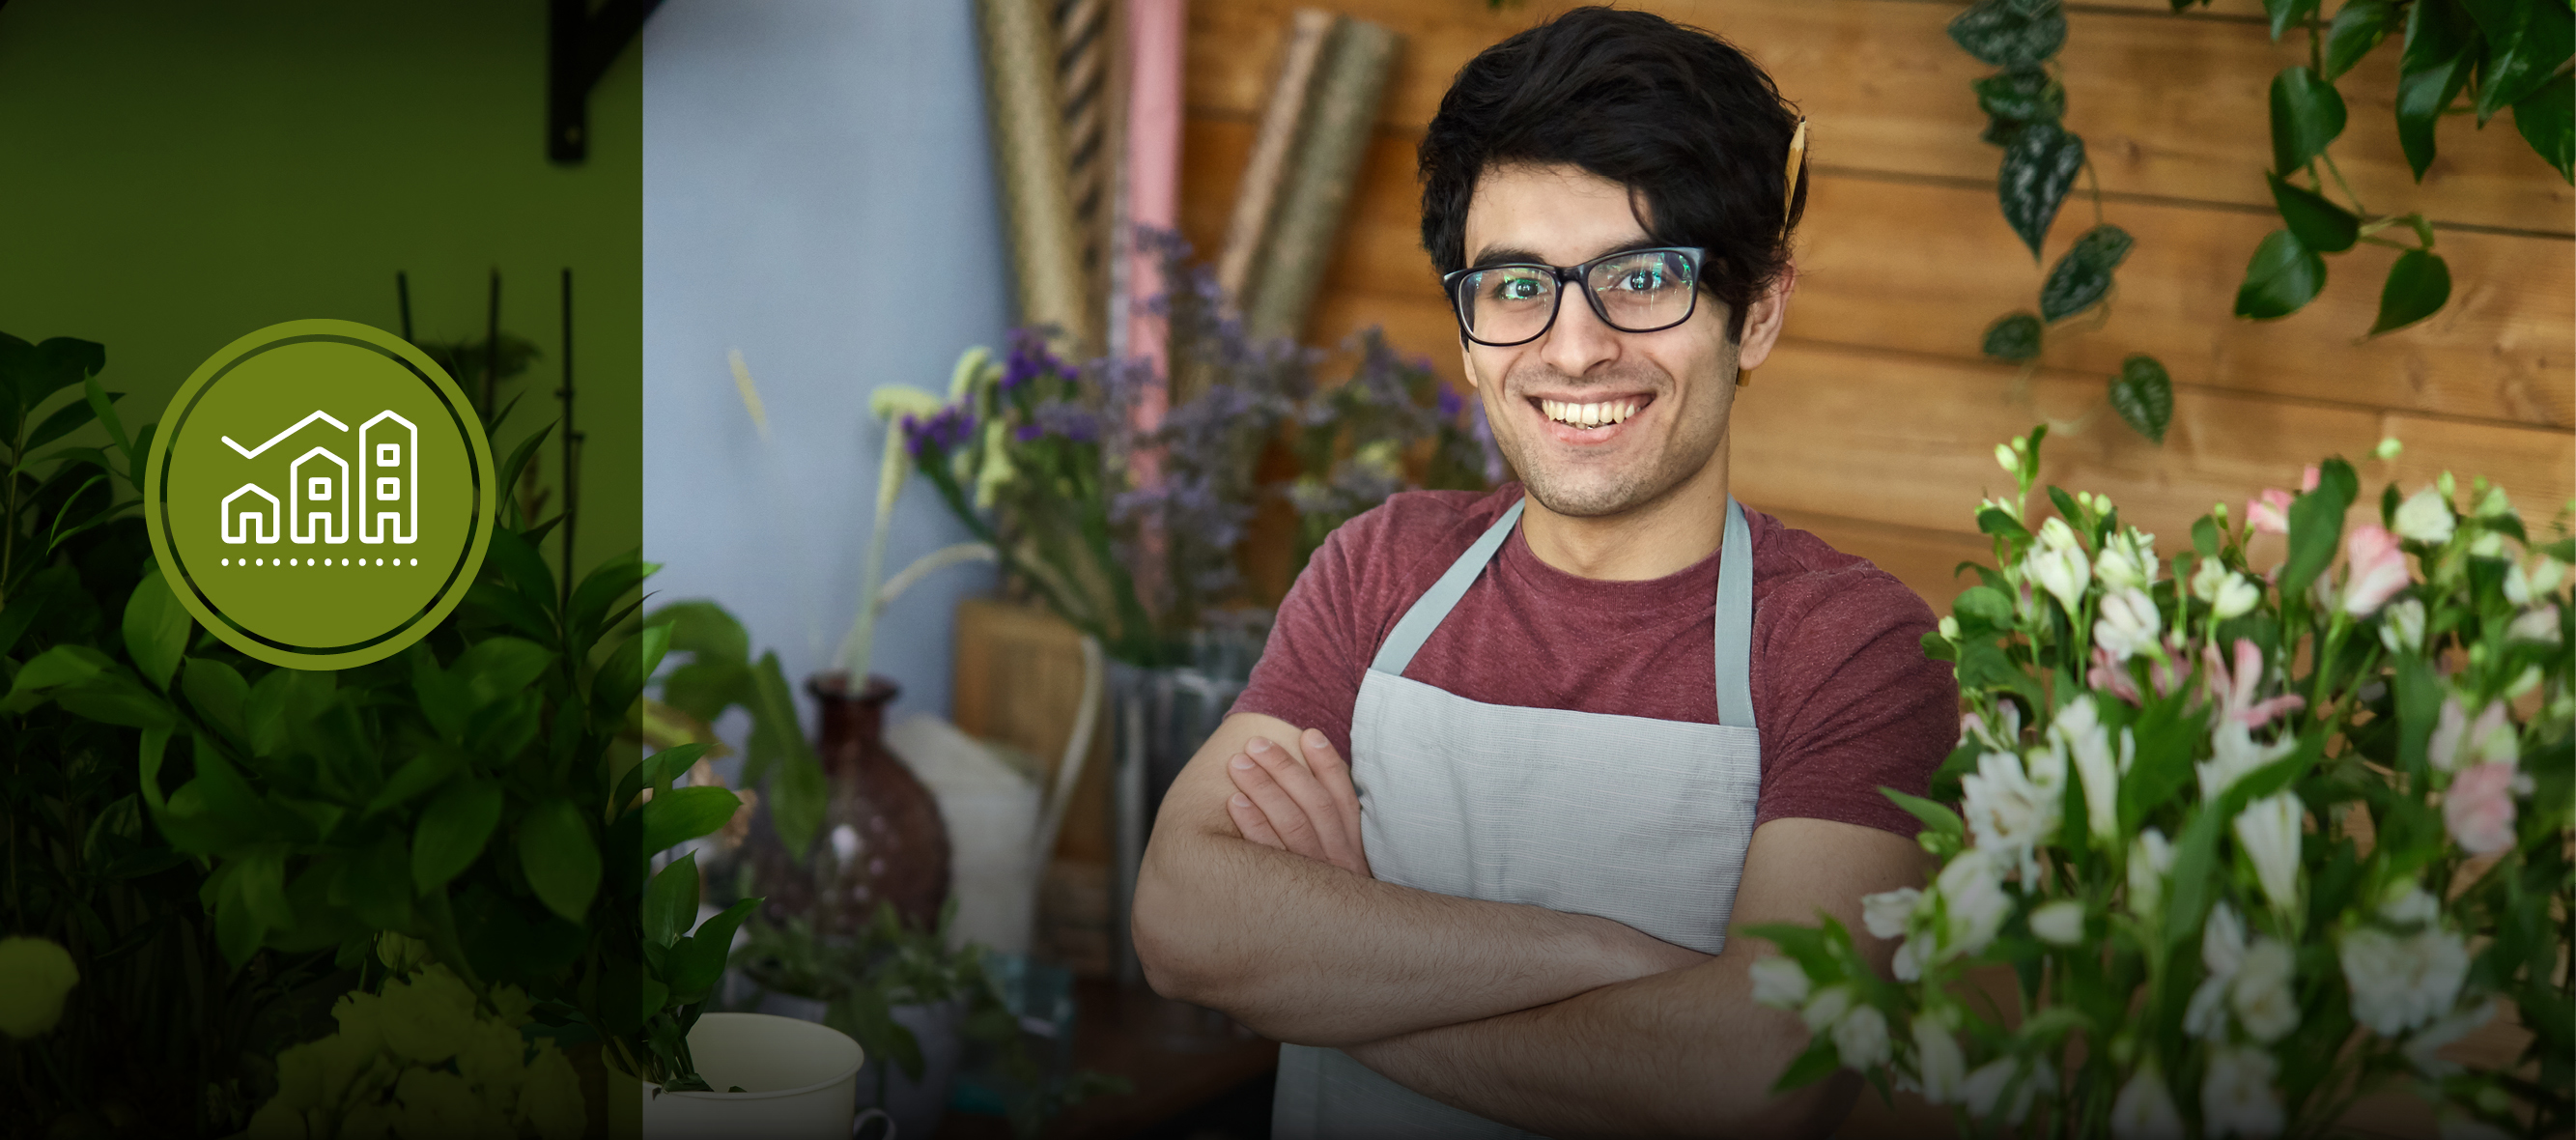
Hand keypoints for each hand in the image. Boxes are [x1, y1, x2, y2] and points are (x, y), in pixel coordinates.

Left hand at [1226, 729, 1371, 878]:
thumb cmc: (1317, 888)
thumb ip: (1327, 829)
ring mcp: (1315, 877)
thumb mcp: (1338, 864)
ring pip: (1293, 824)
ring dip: (1264, 788)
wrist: (1321, 959)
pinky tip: (1235, 801)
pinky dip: (1253, 824)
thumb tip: (1298, 777)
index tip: (1309, 734)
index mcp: (1353, 848)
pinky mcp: (1287, 891)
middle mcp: (1340, 861)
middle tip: (1256, 744)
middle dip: (1286, 769)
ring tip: (1238, 763)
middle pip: (1316, 805)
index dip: (1328, 765)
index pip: (1344, 799)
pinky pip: (1268, 853)